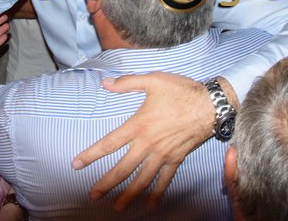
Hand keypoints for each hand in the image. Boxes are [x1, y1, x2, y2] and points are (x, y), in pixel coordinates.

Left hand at [72, 72, 215, 210]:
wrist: (210, 105)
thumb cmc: (181, 90)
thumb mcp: (154, 80)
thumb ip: (128, 83)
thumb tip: (105, 84)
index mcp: (139, 125)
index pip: (110, 143)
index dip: (91, 154)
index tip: (76, 164)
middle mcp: (149, 144)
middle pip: (123, 168)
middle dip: (106, 183)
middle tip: (93, 194)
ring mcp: (163, 154)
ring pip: (142, 179)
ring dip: (128, 194)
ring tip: (117, 206)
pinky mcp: (176, 158)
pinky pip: (165, 179)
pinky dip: (157, 193)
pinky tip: (150, 204)